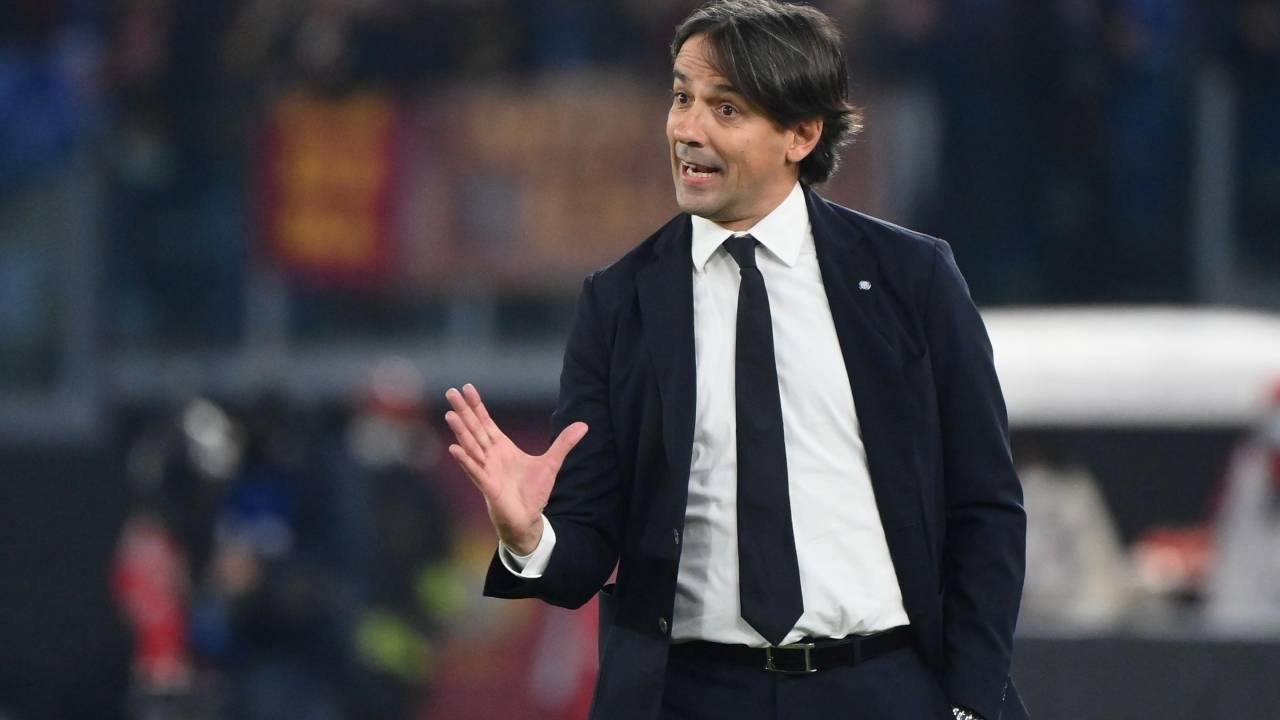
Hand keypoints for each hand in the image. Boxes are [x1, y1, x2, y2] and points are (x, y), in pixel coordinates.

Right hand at [444, 384, 587, 554]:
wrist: (528, 519)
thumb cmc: (534, 492)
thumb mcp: (552, 463)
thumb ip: (564, 443)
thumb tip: (584, 425)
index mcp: (501, 447)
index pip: (486, 422)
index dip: (477, 405)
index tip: (467, 388)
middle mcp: (490, 456)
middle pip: (474, 429)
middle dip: (464, 411)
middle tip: (450, 392)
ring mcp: (487, 470)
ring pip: (471, 447)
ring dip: (461, 431)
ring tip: (450, 414)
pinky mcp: (488, 486)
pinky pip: (475, 471)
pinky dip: (465, 460)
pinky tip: (454, 449)